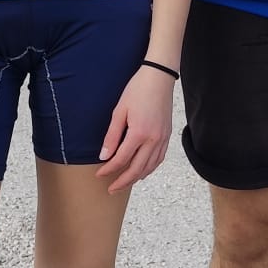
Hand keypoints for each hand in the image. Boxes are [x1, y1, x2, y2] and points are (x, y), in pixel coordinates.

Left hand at [96, 64, 173, 192]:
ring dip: (137, 178)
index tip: (99, 174)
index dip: (109, 170)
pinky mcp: (167, 136)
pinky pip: (159, 159)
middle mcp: (153, 140)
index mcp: (139, 133)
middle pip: (137, 169)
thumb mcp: (120, 111)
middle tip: (111, 189)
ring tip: (125, 183)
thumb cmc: (138, 90)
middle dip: (123, 181)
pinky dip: (150, 168)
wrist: (159, 78)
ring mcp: (162, 139)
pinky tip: (142, 171)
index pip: (121, 159)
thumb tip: (104, 156)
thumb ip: (112, 136)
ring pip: (150, 167)